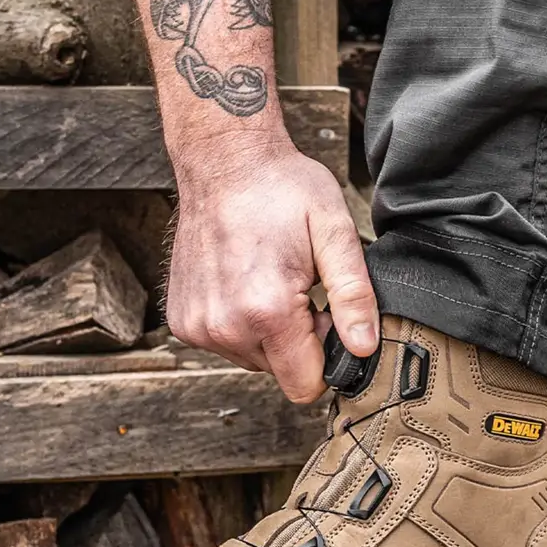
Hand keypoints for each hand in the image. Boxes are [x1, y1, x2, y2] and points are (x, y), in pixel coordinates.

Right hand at [165, 146, 379, 403]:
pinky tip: (243, 281)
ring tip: (269, 280)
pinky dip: (240, 322)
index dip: (325, 356)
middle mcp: (224, 325)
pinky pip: (226, 344)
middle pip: (281, 373)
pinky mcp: (182, 321)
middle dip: (298, 341)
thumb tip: (365, 347)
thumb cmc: (280, 188)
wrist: (223, 161)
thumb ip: (354, 296)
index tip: (324, 315)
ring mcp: (197, 326)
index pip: (306, 385)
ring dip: (269, 331)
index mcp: (266, 310)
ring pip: (254, 360)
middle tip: (298, 288)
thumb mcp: (335, 233)